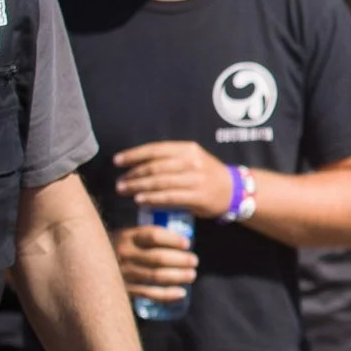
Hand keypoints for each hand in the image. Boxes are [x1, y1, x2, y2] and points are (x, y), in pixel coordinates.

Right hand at [112, 222, 196, 302]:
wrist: (88, 264)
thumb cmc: (119, 247)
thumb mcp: (128, 235)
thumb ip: (148, 236)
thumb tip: (182, 241)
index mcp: (127, 236)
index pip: (153, 235)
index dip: (173, 239)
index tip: (187, 243)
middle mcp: (125, 254)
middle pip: (158, 257)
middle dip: (180, 260)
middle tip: (194, 261)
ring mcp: (124, 273)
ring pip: (155, 276)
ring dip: (177, 276)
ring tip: (192, 275)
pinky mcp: (124, 289)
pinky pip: (149, 293)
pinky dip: (167, 294)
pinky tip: (181, 293)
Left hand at [115, 141, 233, 217]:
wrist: (233, 190)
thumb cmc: (206, 174)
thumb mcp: (191, 158)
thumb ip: (168, 159)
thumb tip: (136, 164)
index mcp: (188, 149)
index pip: (155, 149)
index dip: (133, 155)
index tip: (117, 161)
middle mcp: (192, 162)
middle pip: (155, 167)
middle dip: (133, 174)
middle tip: (119, 182)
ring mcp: (196, 180)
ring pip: (160, 183)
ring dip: (138, 187)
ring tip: (124, 191)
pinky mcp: (198, 196)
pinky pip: (169, 198)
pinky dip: (152, 199)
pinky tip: (140, 200)